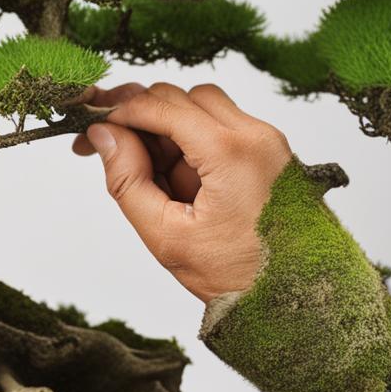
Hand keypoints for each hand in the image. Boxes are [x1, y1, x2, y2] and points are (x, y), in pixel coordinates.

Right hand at [73, 83, 292, 302]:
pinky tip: (177, 175)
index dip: (119, 113)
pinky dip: (190, 138)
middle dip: (139, 113)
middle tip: (108, 142)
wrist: (298, 295)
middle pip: (181, 96)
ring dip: (167, 124)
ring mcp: (267, 141)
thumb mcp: (166, 235)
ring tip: (148, 168)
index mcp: (231, 152)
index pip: (160, 106)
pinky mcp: (269, 152)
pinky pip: (220, 125)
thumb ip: (127, 180)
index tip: (92, 128)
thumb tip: (103, 136)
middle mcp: (255, 135)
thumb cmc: (238, 275)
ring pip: (201, 105)